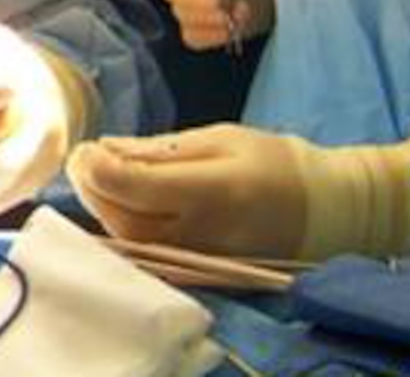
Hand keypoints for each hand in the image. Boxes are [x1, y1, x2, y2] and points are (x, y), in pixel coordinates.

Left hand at [67, 124, 409, 260]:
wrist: (323, 211)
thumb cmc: (273, 163)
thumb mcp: (219, 139)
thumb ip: (160, 150)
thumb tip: (107, 150)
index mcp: (212, 190)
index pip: (134, 188)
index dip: (98, 169)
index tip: (86, 147)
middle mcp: (202, 232)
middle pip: (123, 219)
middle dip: (93, 187)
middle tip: (86, 157)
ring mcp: (199, 257)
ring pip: (130, 239)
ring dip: (104, 206)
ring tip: (103, 174)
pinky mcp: (199, 270)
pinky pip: (147, 251)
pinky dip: (125, 225)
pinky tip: (124, 200)